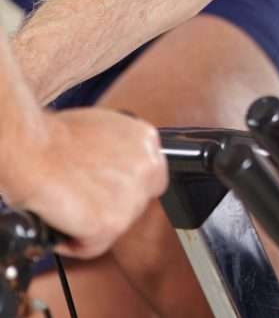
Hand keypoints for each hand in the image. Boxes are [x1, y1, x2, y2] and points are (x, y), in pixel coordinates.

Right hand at [2, 108, 165, 258]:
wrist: (30, 149)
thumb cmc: (51, 137)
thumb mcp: (101, 129)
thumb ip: (119, 151)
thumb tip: (112, 169)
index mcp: (145, 141)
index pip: (150, 177)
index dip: (125, 188)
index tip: (106, 193)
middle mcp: (147, 169)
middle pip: (135, 204)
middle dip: (108, 207)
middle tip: (80, 202)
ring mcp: (131, 197)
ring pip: (115, 227)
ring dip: (89, 225)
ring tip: (64, 209)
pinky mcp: (110, 223)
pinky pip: (92, 246)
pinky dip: (72, 242)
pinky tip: (59, 224)